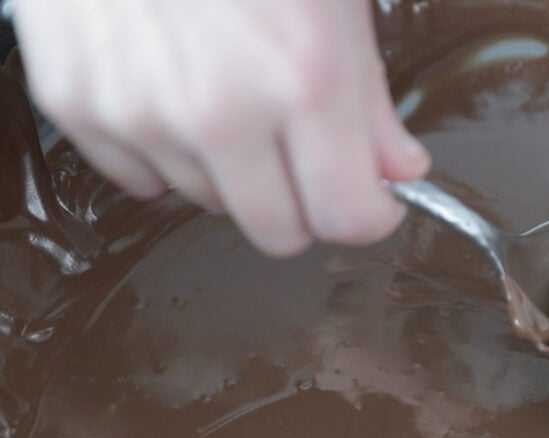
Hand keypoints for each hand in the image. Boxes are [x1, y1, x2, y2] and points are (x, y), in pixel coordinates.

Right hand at [12, 0, 429, 254]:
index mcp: (303, 78)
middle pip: (279, 233)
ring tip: (230, 95)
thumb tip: (398, 169)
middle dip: (304, 203)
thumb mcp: (334, 2)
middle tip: (301, 155)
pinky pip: (142, 181)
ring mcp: (143, 114)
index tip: (369, 203)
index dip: (367, 215)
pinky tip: (177, 95)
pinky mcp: (81, 108)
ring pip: (211, 207)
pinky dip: (168, 154)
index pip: (345, 218)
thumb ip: (371, 100)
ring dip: (233, 172)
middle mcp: (221, 110)